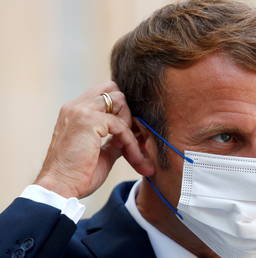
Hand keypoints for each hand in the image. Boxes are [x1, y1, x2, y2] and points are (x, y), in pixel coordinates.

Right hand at [34, 82, 151, 197]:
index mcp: (75, 111)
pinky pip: (121, 125)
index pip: (105, 93)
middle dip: (126, 112)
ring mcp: (80, 111)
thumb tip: (135, 133)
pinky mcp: (88, 121)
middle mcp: (75, 106)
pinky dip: (131, 143)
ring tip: (132, 151)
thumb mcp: (102, 151)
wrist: (60, 188)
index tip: (130, 135)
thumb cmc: (78, 174)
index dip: (121, 111)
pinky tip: (133, 158)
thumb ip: (116, 138)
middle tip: (129, 138)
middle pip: (113, 90)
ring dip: (130, 126)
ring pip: (119, 101)